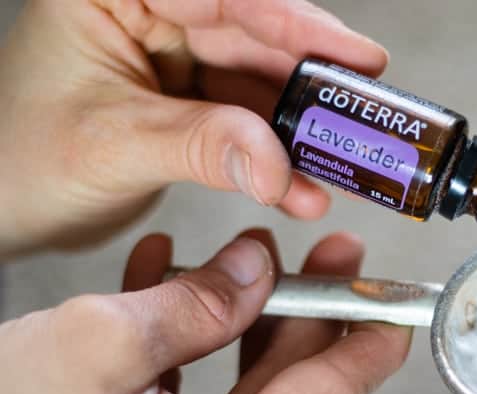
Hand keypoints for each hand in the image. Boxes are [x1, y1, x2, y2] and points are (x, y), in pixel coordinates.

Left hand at [0, 1, 388, 257]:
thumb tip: (277, 163)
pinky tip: (300, 186)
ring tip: (335, 170)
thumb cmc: (20, 161)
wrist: (6, 211)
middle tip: (361, 116)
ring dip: (298, 132)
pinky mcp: (188, 98)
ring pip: (257, 80)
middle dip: (308, 86)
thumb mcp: (113, 145)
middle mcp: (147, 13)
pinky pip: (248, 118)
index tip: (353, 55)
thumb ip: (201, 146)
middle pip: (251, 34)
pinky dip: (276, 156)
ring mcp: (171, 56)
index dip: (293, 21)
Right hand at [0, 230, 410, 393]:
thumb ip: (199, 303)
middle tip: (328, 254)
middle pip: (287, 392)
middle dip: (303, 311)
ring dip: (237, 320)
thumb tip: (256, 270)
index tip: (399, 306)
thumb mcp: (99, 346)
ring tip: (244, 258)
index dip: (369, 339)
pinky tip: (166, 287)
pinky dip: (181, 350)